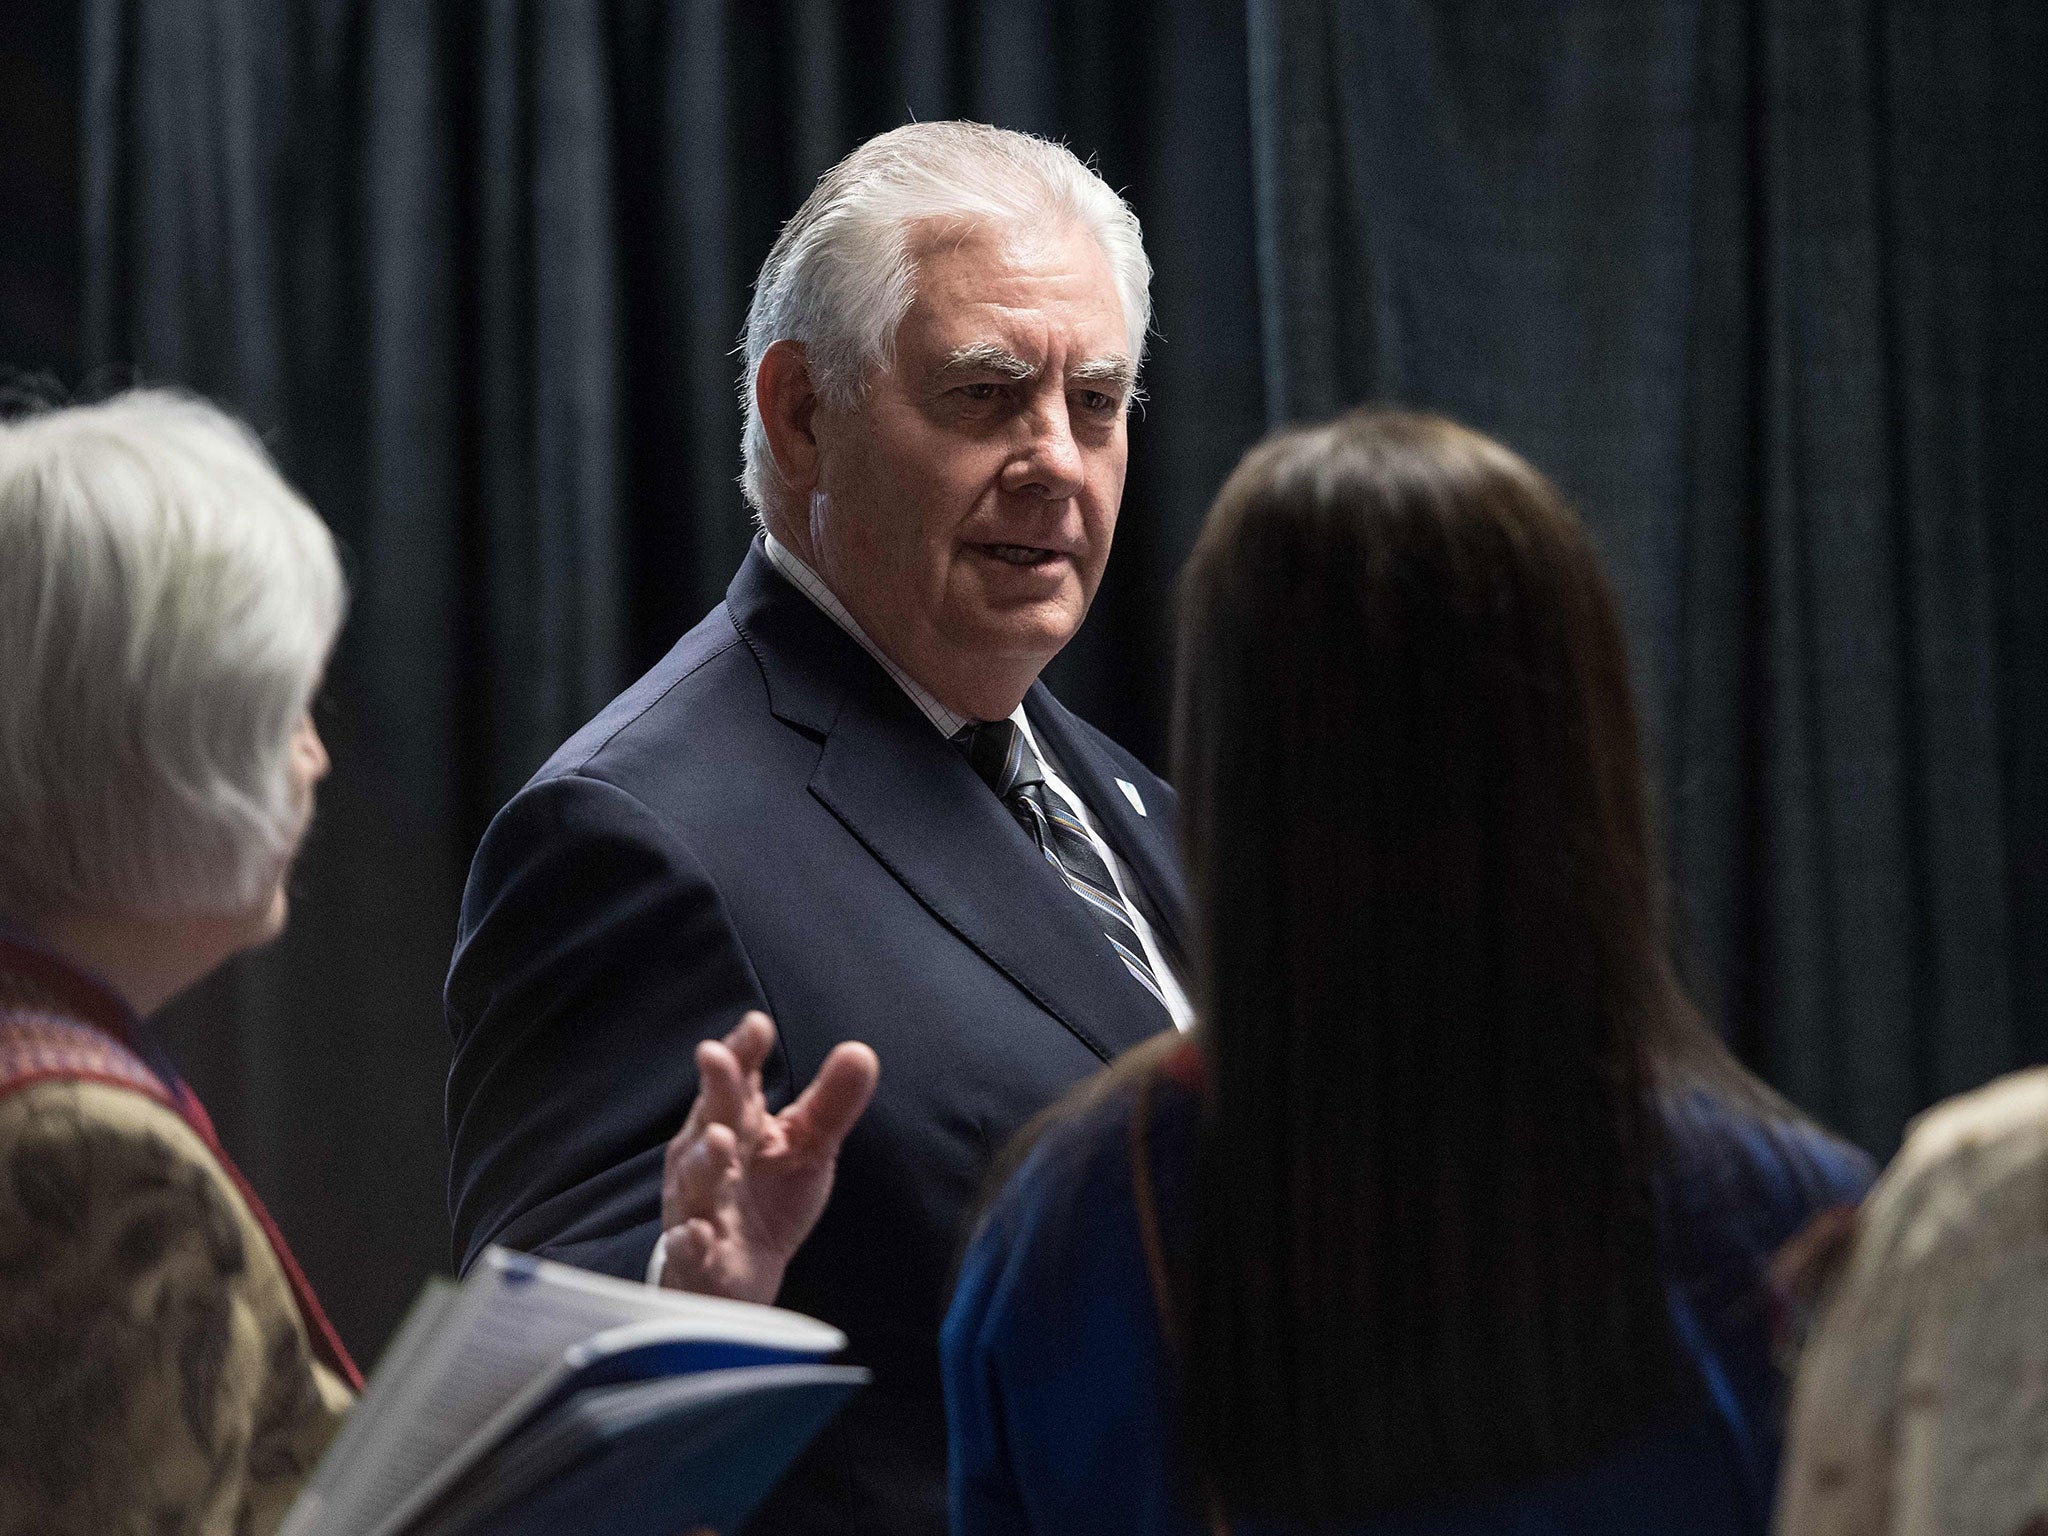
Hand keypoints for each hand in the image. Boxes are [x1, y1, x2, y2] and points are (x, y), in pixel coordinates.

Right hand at [659, 1011, 879, 1303]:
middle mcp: (708, 1156)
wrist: (739, 1275)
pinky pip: (688, 1247)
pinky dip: (690, 1240)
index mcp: (737, 1122)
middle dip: (715, 1089)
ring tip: (722, 1140)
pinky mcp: (696, 1256)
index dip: (743, 1051)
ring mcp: (697, 1205)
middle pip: (713, 1117)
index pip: (737, 1080)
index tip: (757, 1025)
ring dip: (706, 1159)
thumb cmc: (768, 1197)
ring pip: (696, 1179)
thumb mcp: (807, 1147)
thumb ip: (830, 1103)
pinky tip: (699, 1233)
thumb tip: (861, 1051)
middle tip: (716, 1056)